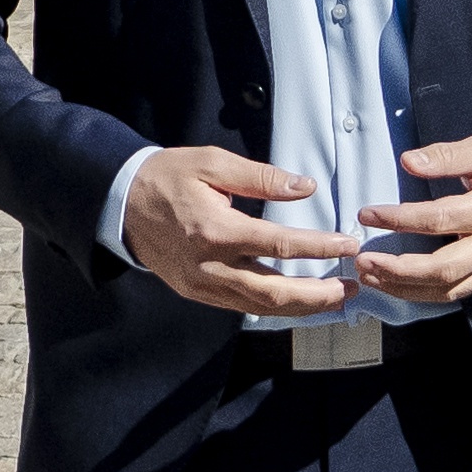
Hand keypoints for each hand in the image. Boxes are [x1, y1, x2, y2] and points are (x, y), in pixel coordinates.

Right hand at [117, 140, 371, 318]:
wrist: (119, 204)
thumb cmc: (167, 177)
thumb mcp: (212, 164)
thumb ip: (261, 177)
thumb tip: (305, 187)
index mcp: (216, 231)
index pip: (279, 246)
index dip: (319, 248)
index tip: (349, 245)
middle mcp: (210, 266)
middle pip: (273, 292)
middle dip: (318, 294)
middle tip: (352, 287)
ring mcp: (202, 285)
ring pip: (260, 307)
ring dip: (302, 306)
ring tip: (335, 299)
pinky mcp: (197, 293)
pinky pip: (242, 306)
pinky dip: (274, 307)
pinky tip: (299, 301)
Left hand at [353, 131, 471, 308]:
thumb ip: (447, 155)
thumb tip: (410, 161)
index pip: (440, 219)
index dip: (401, 219)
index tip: (369, 214)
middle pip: (444, 268)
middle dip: (399, 269)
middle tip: (364, 261)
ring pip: (447, 289)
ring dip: (404, 287)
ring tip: (371, 276)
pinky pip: (456, 293)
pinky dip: (422, 293)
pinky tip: (396, 285)